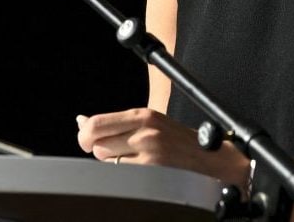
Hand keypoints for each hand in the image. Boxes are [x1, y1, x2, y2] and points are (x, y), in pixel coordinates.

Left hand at [76, 108, 247, 186]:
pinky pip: (120, 176)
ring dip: (113, 165)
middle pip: (97, 144)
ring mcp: (147, 153)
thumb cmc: (180, 143)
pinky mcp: (151, 173)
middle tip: (118, 152)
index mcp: (144, 115)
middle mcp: (144, 131)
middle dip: (102, 151)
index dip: (85, 136)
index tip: (88, 142)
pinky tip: (140, 174)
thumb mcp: (151, 123)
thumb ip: (117, 123)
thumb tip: (81, 121)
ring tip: (135, 162)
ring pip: (106, 161)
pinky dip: (124, 178)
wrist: (211, 160)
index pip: (96, 124)